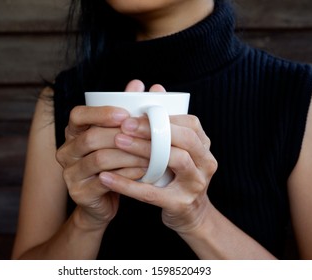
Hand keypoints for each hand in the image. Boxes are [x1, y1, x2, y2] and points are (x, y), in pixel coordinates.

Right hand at [55, 80, 150, 226]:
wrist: (103, 202)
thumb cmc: (114, 164)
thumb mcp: (118, 137)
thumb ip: (126, 112)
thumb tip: (139, 84)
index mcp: (73, 133)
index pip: (77, 115)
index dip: (100, 113)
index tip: (125, 114)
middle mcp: (66, 151)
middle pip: (90, 137)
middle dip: (122, 135)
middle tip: (148, 135)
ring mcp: (69, 173)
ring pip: (99, 159)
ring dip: (129, 155)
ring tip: (153, 154)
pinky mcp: (79, 192)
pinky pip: (105, 181)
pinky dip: (127, 174)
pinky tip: (144, 172)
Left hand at [99, 89, 217, 234]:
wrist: (191, 215)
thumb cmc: (177, 175)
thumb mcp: (177, 148)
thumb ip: (166, 121)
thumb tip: (155, 88)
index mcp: (204, 146)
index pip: (189, 123)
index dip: (162, 117)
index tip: (134, 113)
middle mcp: (206, 163)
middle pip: (184, 140)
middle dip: (153, 130)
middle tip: (124, 125)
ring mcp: (196, 185)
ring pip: (173, 160)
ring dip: (143, 150)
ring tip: (117, 142)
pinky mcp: (180, 204)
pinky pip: (151, 193)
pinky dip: (127, 184)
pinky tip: (106, 177)